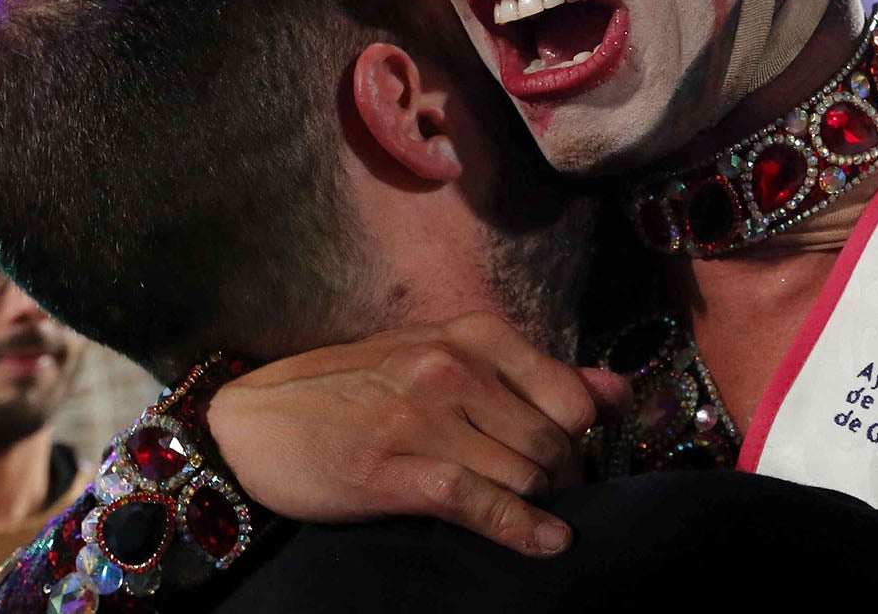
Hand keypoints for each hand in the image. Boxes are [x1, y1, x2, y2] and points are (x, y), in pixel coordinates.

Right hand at [207, 311, 630, 556]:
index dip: (582, 438)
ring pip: (526, 473)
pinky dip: (523, 529)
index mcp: (470, 334)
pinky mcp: (397, 469)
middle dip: (564, 479)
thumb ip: (530, 374)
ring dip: (540, 504)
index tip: (570, 460)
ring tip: (531, 514)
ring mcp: (425, 416)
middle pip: (554, 441)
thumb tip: (619, 393)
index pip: (571, 394)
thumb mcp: (442, 357)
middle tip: (550, 496)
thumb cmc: (355, 388)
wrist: (257, 418)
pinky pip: (482, 502)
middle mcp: (454, 366)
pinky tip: (548, 544)